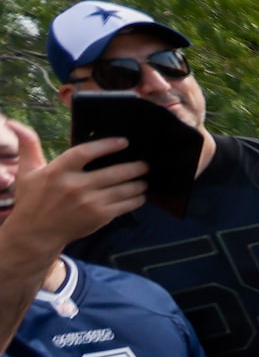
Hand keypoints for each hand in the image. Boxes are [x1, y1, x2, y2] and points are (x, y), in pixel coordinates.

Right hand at [4, 133, 148, 253]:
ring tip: (144, 179)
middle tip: (145, 164)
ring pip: (123, 190)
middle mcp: (75, 186)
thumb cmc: (32, 199)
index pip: (86, 152)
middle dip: (134, 167)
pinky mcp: (99, 217)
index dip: (107, 145)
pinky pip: (124, 206)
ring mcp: (89, 203)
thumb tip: (14, 123)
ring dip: (138, 184)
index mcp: (58, 171)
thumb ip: (28, 145)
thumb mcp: (27, 171)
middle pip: (113, 172)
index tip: (124, 142)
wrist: (36, 233)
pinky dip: (136, 200)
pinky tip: (140, 195)